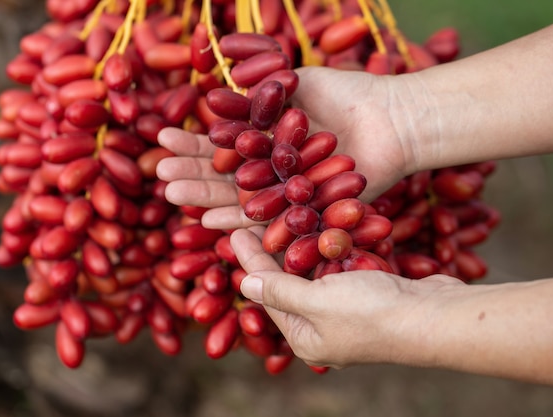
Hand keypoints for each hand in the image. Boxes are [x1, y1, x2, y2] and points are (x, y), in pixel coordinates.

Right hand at [157, 67, 415, 228]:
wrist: (392, 119)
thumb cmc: (346, 95)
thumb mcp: (294, 83)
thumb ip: (259, 93)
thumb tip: (213, 95)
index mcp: (267, 141)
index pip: (222, 145)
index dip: (194, 143)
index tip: (164, 138)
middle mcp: (273, 170)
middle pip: (226, 175)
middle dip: (192, 172)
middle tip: (160, 170)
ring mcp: (288, 193)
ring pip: (240, 198)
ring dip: (206, 197)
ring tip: (172, 191)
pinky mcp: (307, 213)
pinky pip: (270, 219)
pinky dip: (241, 220)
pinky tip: (210, 218)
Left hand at [231, 227, 464, 368]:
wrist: (437, 317)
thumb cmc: (373, 314)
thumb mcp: (317, 301)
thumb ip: (280, 291)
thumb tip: (244, 285)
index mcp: (305, 338)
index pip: (267, 294)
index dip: (250, 260)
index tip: (234, 230)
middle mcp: (324, 329)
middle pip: (290, 284)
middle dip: (274, 251)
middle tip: (254, 220)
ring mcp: (349, 313)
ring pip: (318, 273)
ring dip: (304, 245)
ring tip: (283, 217)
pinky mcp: (371, 295)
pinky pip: (344, 269)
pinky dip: (334, 249)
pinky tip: (322, 226)